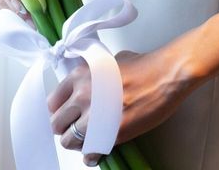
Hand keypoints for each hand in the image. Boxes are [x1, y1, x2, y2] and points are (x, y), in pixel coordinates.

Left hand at [47, 48, 195, 166]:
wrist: (166, 75)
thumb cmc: (143, 66)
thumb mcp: (108, 63)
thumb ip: (92, 77)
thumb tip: (88, 87)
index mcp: (79, 77)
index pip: (52, 103)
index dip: (59, 111)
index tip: (66, 115)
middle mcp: (82, 96)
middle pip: (57, 124)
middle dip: (65, 128)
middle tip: (75, 129)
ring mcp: (95, 116)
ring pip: (69, 141)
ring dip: (76, 142)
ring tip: (86, 141)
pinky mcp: (111, 133)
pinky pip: (90, 151)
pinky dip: (91, 155)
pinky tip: (96, 152)